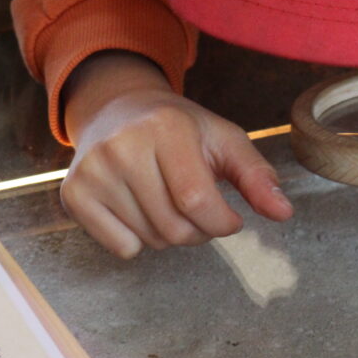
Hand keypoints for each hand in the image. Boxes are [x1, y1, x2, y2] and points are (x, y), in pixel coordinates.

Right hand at [61, 52, 293, 258]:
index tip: (229, 218)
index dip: (222, 223)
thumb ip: (255, 175)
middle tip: (195, 209)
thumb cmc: (176, 129)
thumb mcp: (222, 139)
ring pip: (150, 241)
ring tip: (164, 202)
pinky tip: (135, 207)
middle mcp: (122, 146)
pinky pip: (121, 248)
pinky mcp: (74, 193)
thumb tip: (283, 211)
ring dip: (168, 234)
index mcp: (165, 127)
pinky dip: (136, 240)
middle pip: (174, 228)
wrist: (115, 109)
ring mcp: (93, 170)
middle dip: (197, 231)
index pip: (198, 202)